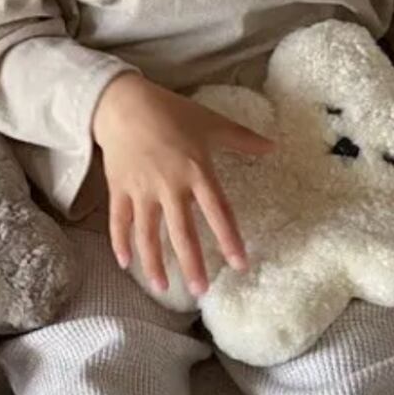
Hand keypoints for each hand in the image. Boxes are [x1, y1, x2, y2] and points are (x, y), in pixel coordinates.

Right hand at [92, 72, 273, 296]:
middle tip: (200, 291)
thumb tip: (274, 147)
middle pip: (181, 232)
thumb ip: (242, 139)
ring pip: (148, 234)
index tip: (239, 264)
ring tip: (162, 287)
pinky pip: (120, 221)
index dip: (229, 239)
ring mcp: (142, 190)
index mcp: (196, 170)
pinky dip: (121, 242)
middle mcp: (169, 185)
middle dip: (192, 263)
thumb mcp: (210, 122)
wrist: (123, 103)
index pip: (217, 212)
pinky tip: (126, 264)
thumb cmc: (170, 112)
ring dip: (155, 262)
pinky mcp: (120, 189)